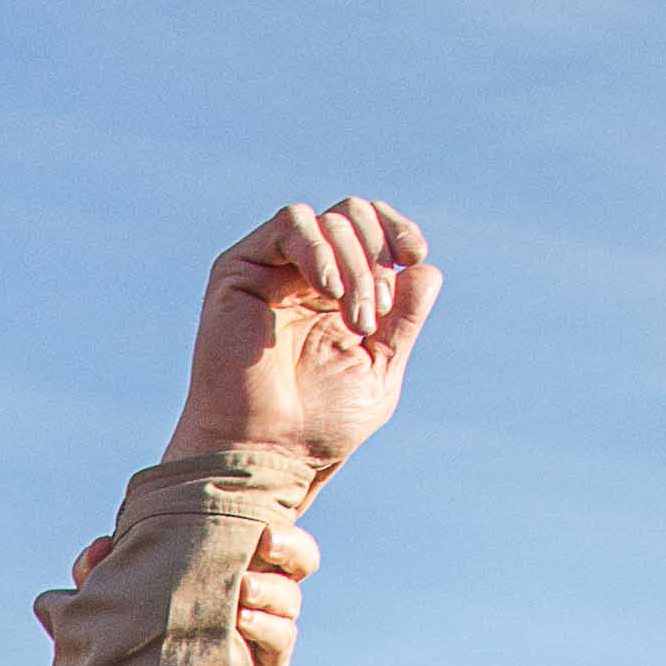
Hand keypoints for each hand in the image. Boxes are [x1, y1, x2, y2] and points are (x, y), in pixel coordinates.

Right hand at [166, 198, 439, 483]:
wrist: (268, 451)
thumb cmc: (318, 423)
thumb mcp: (381, 366)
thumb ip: (404, 318)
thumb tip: (425, 268)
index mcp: (337, 294)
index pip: (372, 230)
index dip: (398, 231)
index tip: (415, 257)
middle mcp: (304, 276)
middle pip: (352, 215)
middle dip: (377, 252)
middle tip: (375, 310)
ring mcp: (271, 270)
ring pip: (327, 220)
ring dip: (355, 262)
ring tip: (355, 317)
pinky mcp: (239, 270)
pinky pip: (290, 225)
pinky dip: (319, 249)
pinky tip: (329, 291)